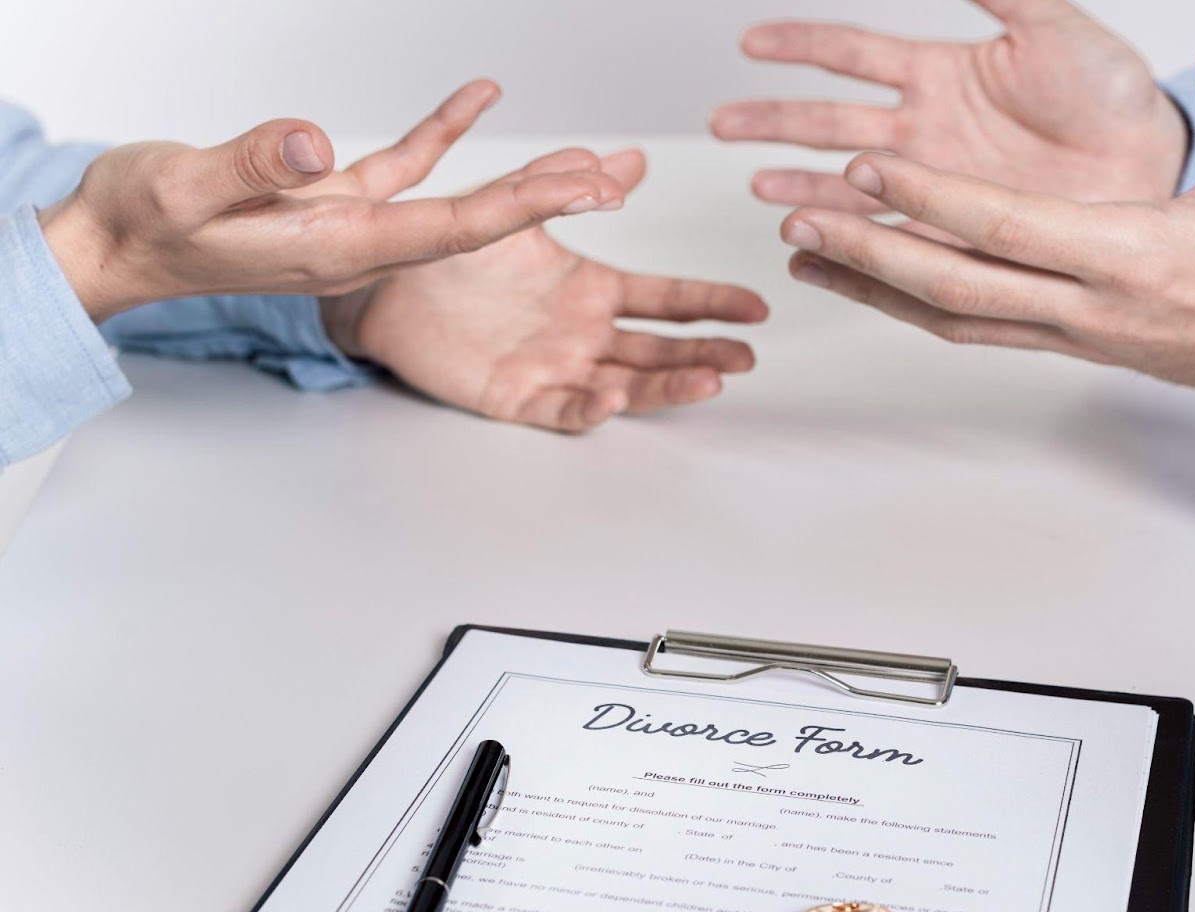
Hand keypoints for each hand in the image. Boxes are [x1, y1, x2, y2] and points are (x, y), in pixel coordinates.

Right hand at [39, 80, 623, 320]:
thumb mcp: (179, 187)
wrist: (111, 244)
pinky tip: (480, 98)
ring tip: (580, 159)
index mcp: (337, 249)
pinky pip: (403, 165)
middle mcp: (358, 244)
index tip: (582, 195)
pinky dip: (443, 131)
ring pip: (451, 198)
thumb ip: (245, 166)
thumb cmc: (139, 224)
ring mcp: (349, 224)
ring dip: (514, 178)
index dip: (522, 209)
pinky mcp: (329, 198)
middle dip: (544, 204)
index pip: (451, 230)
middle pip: (472, 224)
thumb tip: (314, 145)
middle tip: (613, 183)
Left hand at [320, 150, 769, 432]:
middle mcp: (581, 334)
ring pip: (626, 384)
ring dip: (668, 385)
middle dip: (707, 355)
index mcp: (589, 291)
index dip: (711, 304)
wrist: (381, 287)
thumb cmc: (448, 253)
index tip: (753, 308)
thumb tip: (631, 159)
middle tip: (746, 358)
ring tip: (709, 382)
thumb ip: (575, 185)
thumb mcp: (519, 208)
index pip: (666, 301)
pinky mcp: (518, 396)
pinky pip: (563, 410)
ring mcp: (555, 367)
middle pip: (659, 350)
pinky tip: (616, 398)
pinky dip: (591, 408)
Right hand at [711, 0, 1187, 213]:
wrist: (1152, 163)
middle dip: (774, 119)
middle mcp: (925, 131)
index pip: (854, 54)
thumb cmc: (1115, 92)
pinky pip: (885, 236)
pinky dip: (846, 238)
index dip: (802, 45)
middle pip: (830, 121)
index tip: (753, 43)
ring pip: (845, 182)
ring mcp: (933, 184)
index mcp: (942, 74)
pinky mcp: (951, 231)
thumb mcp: (1054, 24)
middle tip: (722, 122)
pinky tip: (810, 237)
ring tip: (757, 187)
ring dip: (800, 182)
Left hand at [778, 35, 1194, 394]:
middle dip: (868, 252)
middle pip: (954, 284)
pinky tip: (873, 283)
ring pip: (952, 316)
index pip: (1006, 226)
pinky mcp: (1069, 343)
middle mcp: (1088, 305)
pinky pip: (976, 327)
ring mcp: (1073, 334)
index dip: (929, 200)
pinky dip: (914, 305)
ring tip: (806, 255)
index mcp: (1132, 255)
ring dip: (874, 287)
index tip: (866, 170)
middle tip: (797, 220)